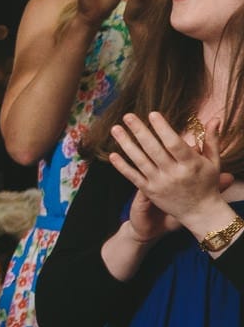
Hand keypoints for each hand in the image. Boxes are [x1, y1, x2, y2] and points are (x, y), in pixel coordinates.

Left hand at [109, 112, 227, 223]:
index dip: (162, 128)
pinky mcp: (149, 192)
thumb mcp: (214, 162)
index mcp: (191, 164)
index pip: (174, 143)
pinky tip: (112, 154)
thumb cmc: (207, 183)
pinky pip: (133, 177)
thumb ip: (211, 140)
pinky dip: (122, 166)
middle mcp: (174, 174)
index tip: (152, 114)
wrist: (200, 212)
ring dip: (126, 144)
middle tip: (127, 116)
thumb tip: (215, 118)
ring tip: (115, 129)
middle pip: (153, 149)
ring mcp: (160, 183)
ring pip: (140, 161)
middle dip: (140, 131)